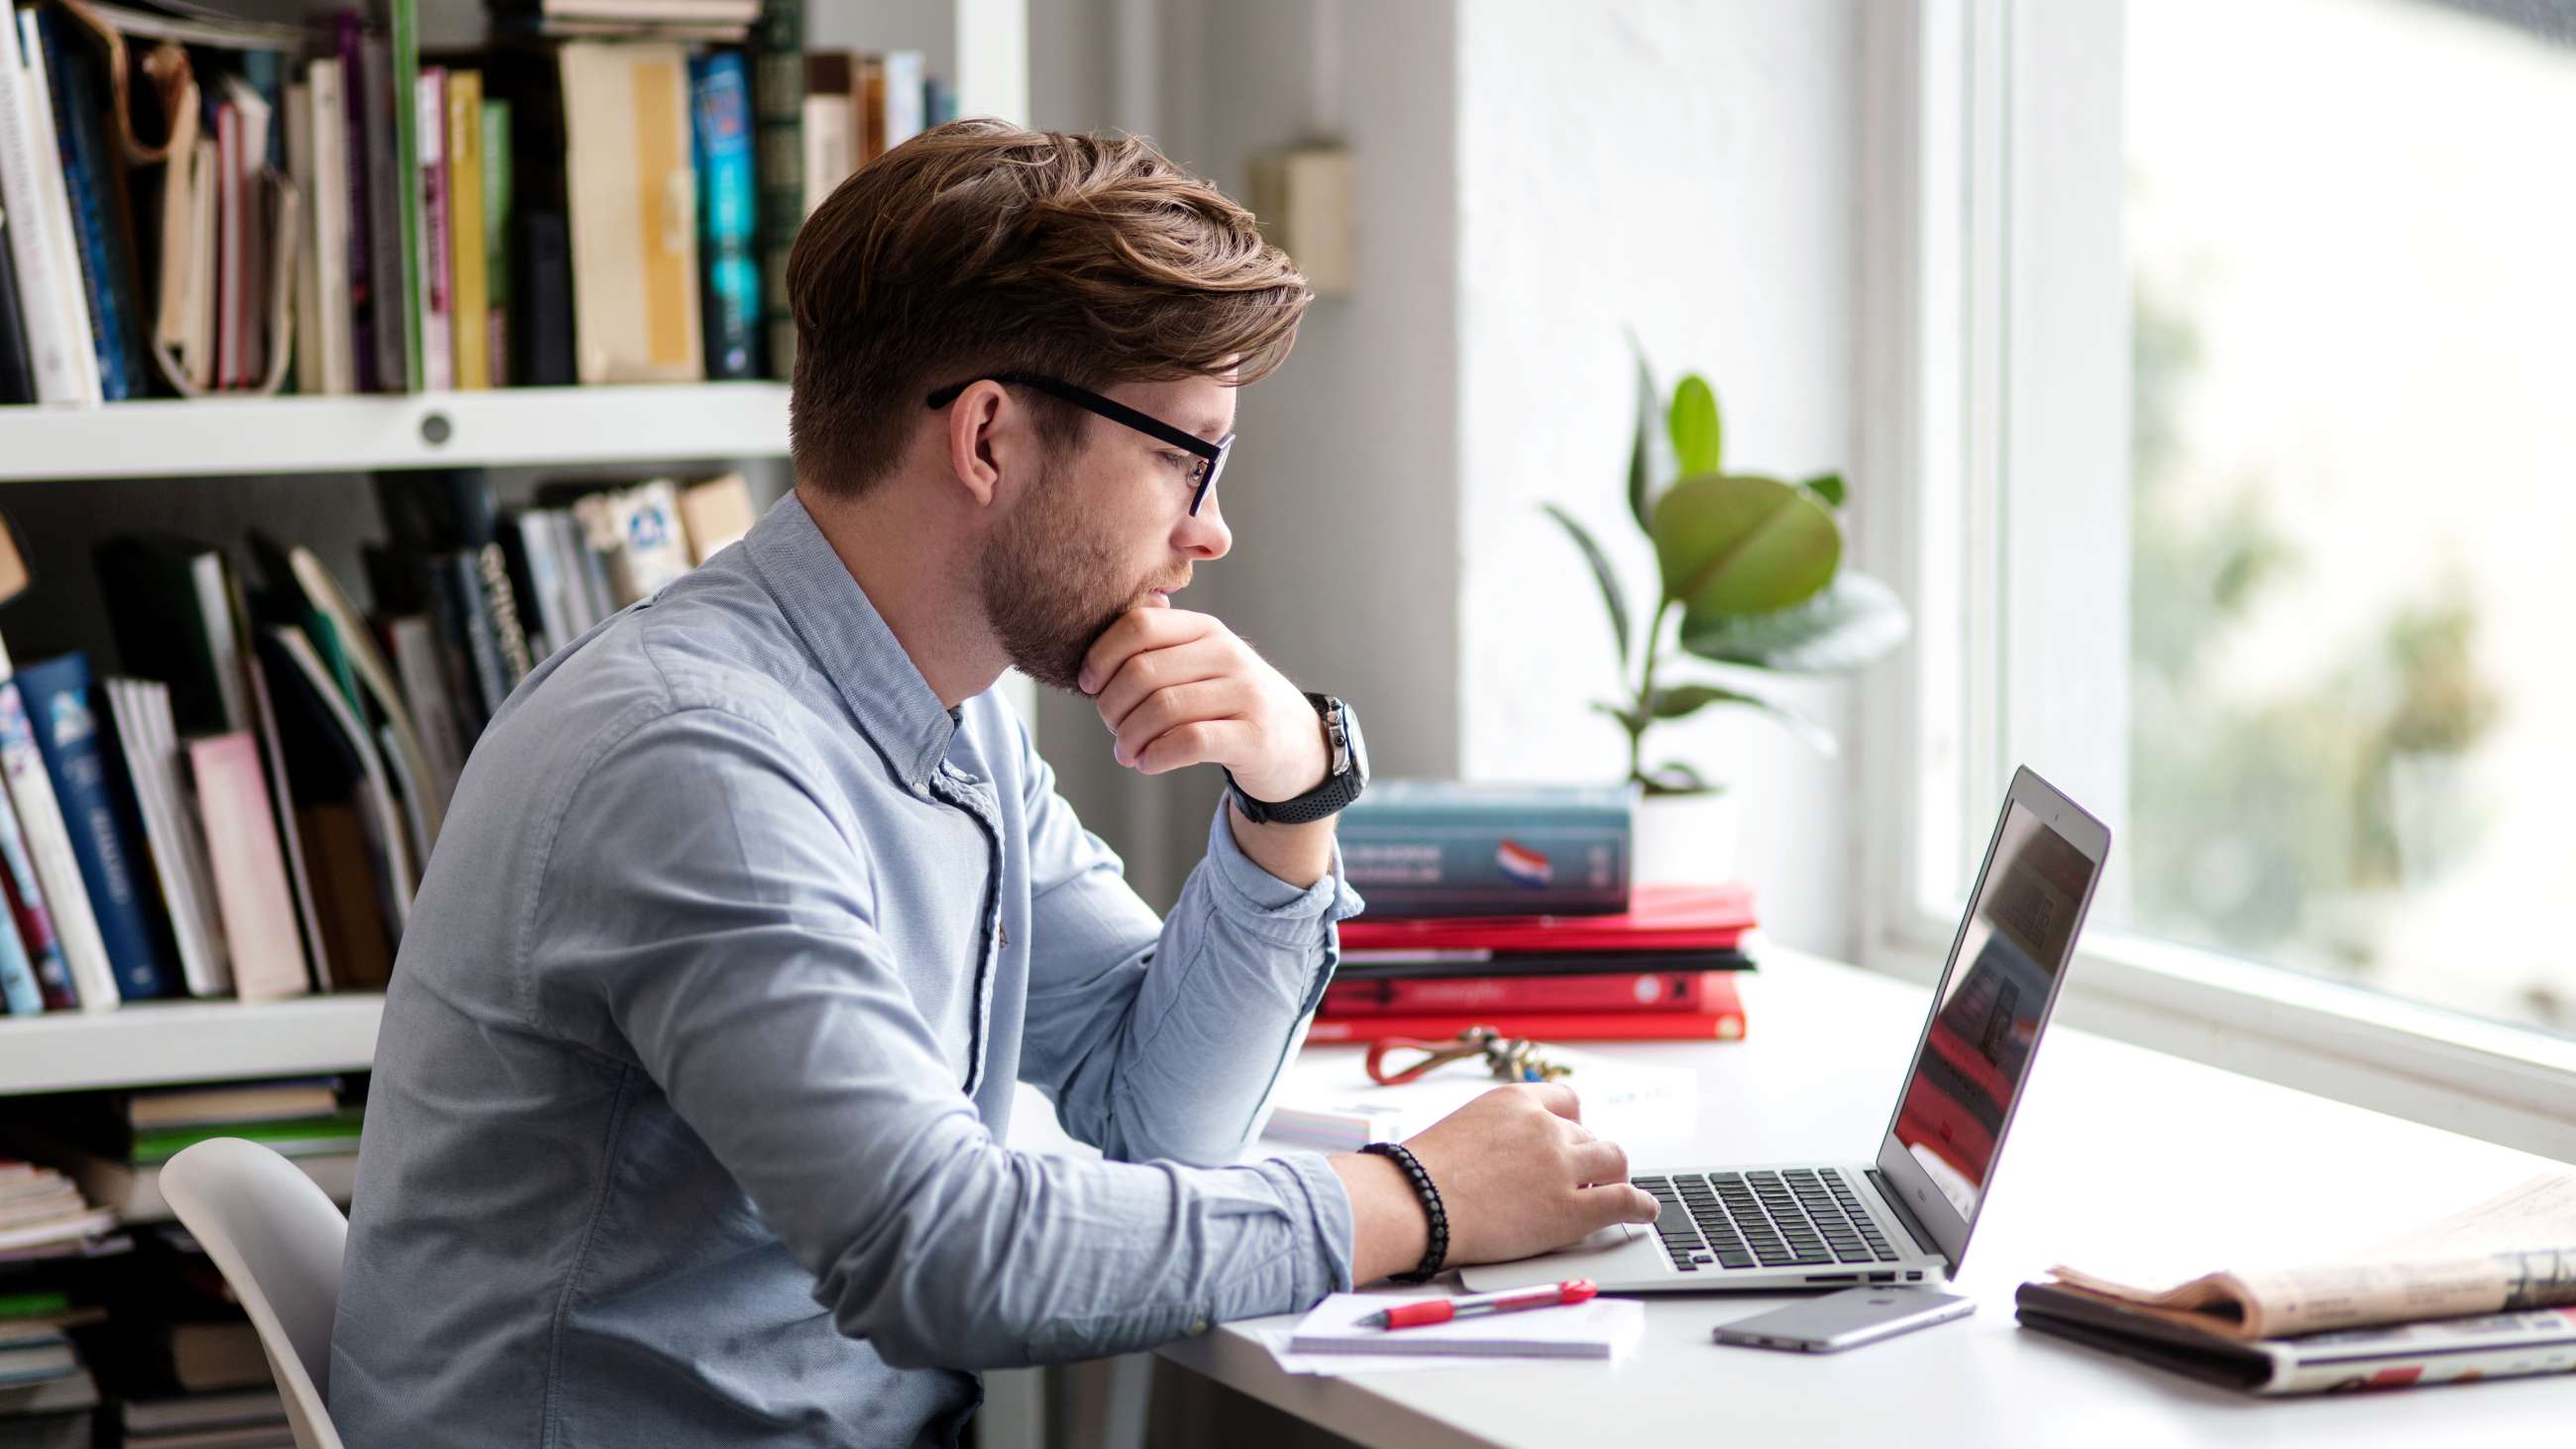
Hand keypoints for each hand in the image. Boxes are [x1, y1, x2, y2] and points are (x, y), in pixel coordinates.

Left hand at [1077, 605, 1326, 802]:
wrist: (1297, 742)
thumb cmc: (1231, 703)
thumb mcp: (1202, 663)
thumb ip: (1158, 649)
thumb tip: (1093, 654)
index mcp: (1206, 629)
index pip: (1138, 625)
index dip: (1100, 656)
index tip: (1089, 685)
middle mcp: (1226, 654)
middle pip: (1141, 671)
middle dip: (1111, 706)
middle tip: (1112, 729)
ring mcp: (1244, 694)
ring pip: (1161, 708)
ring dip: (1130, 738)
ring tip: (1127, 753)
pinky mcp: (1253, 736)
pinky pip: (1189, 742)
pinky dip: (1156, 757)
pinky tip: (1148, 764)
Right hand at [1330, 1085, 1661, 1281]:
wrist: (1414, 1203)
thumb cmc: (1420, 1177)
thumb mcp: (1461, 1129)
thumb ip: (1496, 1134)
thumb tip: (1507, 1158)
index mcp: (1515, 1101)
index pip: (1567, 1101)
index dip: (1573, 1125)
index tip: (1572, 1140)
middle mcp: (1546, 1127)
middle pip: (1590, 1135)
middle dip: (1588, 1156)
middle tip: (1582, 1178)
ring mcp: (1562, 1166)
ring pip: (1613, 1161)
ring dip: (1612, 1176)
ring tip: (1612, 1191)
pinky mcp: (1572, 1210)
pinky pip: (1625, 1200)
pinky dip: (1640, 1205)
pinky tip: (1644, 1211)